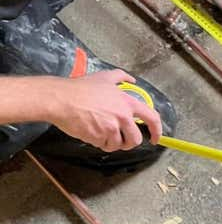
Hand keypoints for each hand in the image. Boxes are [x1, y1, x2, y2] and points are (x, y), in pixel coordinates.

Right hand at [46, 70, 162, 151]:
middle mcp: (123, 116)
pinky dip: (98, 143)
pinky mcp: (98, 137)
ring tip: (101, 133)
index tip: (156, 139)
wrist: (61, 99)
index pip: (152, 118)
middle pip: (135, 139)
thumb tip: (132, 79)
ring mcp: (111, 128)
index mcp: (128, 103)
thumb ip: (121, 77)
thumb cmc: (81, 88)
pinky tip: (91, 132)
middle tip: (121, 141)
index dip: (158, 131)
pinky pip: (103, 146)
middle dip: (129, 143)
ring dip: (111, 143)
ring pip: (118, 145)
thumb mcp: (104, 77)